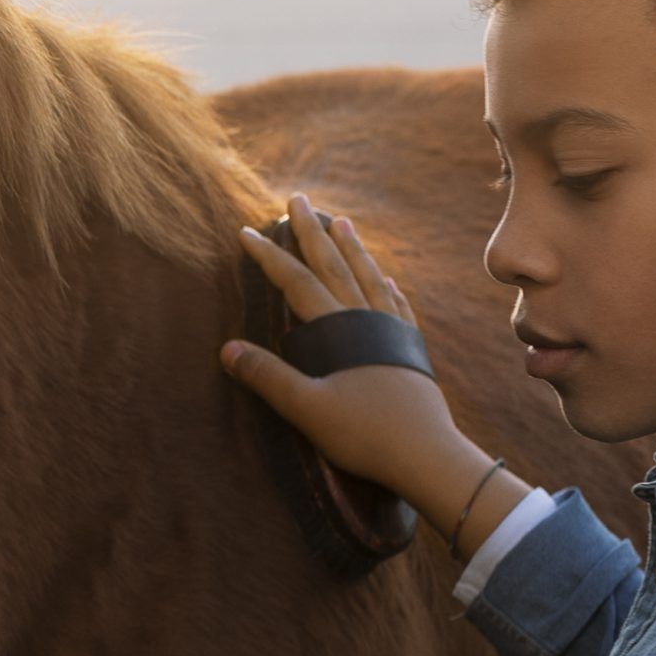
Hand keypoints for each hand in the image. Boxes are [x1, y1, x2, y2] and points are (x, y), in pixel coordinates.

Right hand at [220, 193, 507, 547]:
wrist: (428, 455)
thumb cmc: (365, 434)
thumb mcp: (307, 410)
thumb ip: (268, 377)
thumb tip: (227, 348)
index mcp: (339, 329)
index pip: (296, 281)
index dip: (269, 255)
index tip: (247, 231)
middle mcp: (368, 319)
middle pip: (334, 264)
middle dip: (313, 231)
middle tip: (299, 200)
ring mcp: (394, 332)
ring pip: (369, 277)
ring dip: (353, 248)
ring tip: (344, 222)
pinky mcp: (412, 350)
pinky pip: (397, 306)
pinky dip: (388, 287)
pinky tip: (388, 280)